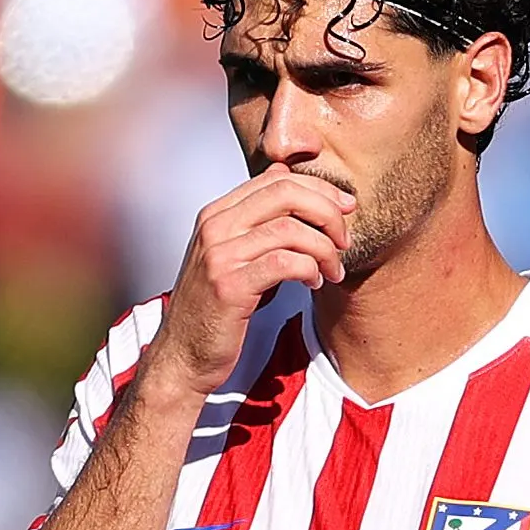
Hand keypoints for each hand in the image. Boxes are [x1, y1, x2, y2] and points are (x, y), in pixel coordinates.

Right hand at [142, 164, 352, 397]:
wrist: (184, 354)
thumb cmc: (218, 306)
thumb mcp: (235, 253)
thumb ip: (258, 219)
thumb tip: (285, 175)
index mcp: (218, 214)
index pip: (278, 180)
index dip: (320, 190)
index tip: (345, 210)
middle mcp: (215, 227)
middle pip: (286, 193)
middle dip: (328, 213)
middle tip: (345, 240)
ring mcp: (219, 255)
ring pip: (291, 229)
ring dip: (325, 249)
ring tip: (333, 271)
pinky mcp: (229, 286)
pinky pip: (285, 262)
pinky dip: (311, 270)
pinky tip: (316, 283)